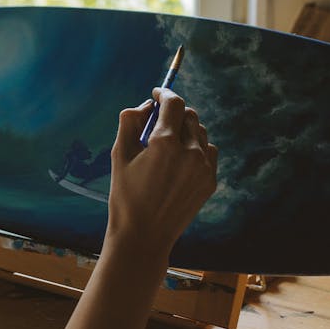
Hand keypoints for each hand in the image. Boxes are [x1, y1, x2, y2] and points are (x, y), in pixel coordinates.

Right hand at [106, 87, 217, 255]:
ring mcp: (204, 167)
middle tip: (157, 120)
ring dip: (186, 129)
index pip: (173, 103)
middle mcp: (190, 152)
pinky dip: (196, 147)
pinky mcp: (210, 180)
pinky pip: (208, 151)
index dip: (164, 93)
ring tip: (167, 143)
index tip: (157, 93)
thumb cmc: (126, 195)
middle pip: (189, 114)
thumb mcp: (119, 154)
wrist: (144, 236)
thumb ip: (130, 121)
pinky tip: (180, 159)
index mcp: (165, 143)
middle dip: (173, 112)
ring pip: (200, 132)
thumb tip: (146, 105)